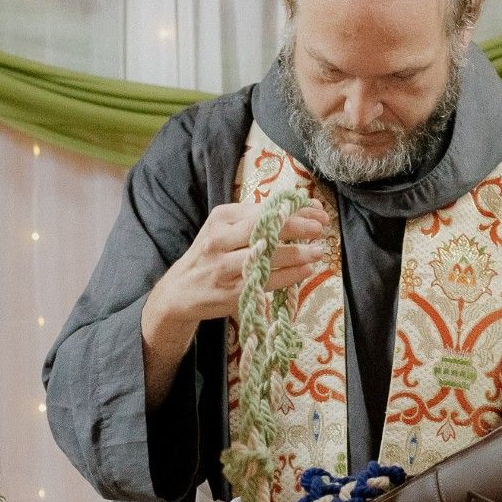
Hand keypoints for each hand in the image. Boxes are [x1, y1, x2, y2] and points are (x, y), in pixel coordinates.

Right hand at [141, 202, 326, 400]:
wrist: (180, 291)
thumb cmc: (211, 256)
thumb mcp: (225, 230)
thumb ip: (256, 220)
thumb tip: (301, 210)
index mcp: (221, 218)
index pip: (264, 209)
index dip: (294, 210)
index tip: (317, 211)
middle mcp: (219, 240)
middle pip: (264, 228)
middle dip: (297, 226)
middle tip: (321, 228)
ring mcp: (224, 267)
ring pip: (266, 256)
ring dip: (298, 253)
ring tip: (318, 251)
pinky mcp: (230, 292)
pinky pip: (266, 281)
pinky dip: (290, 275)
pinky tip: (306, 270)